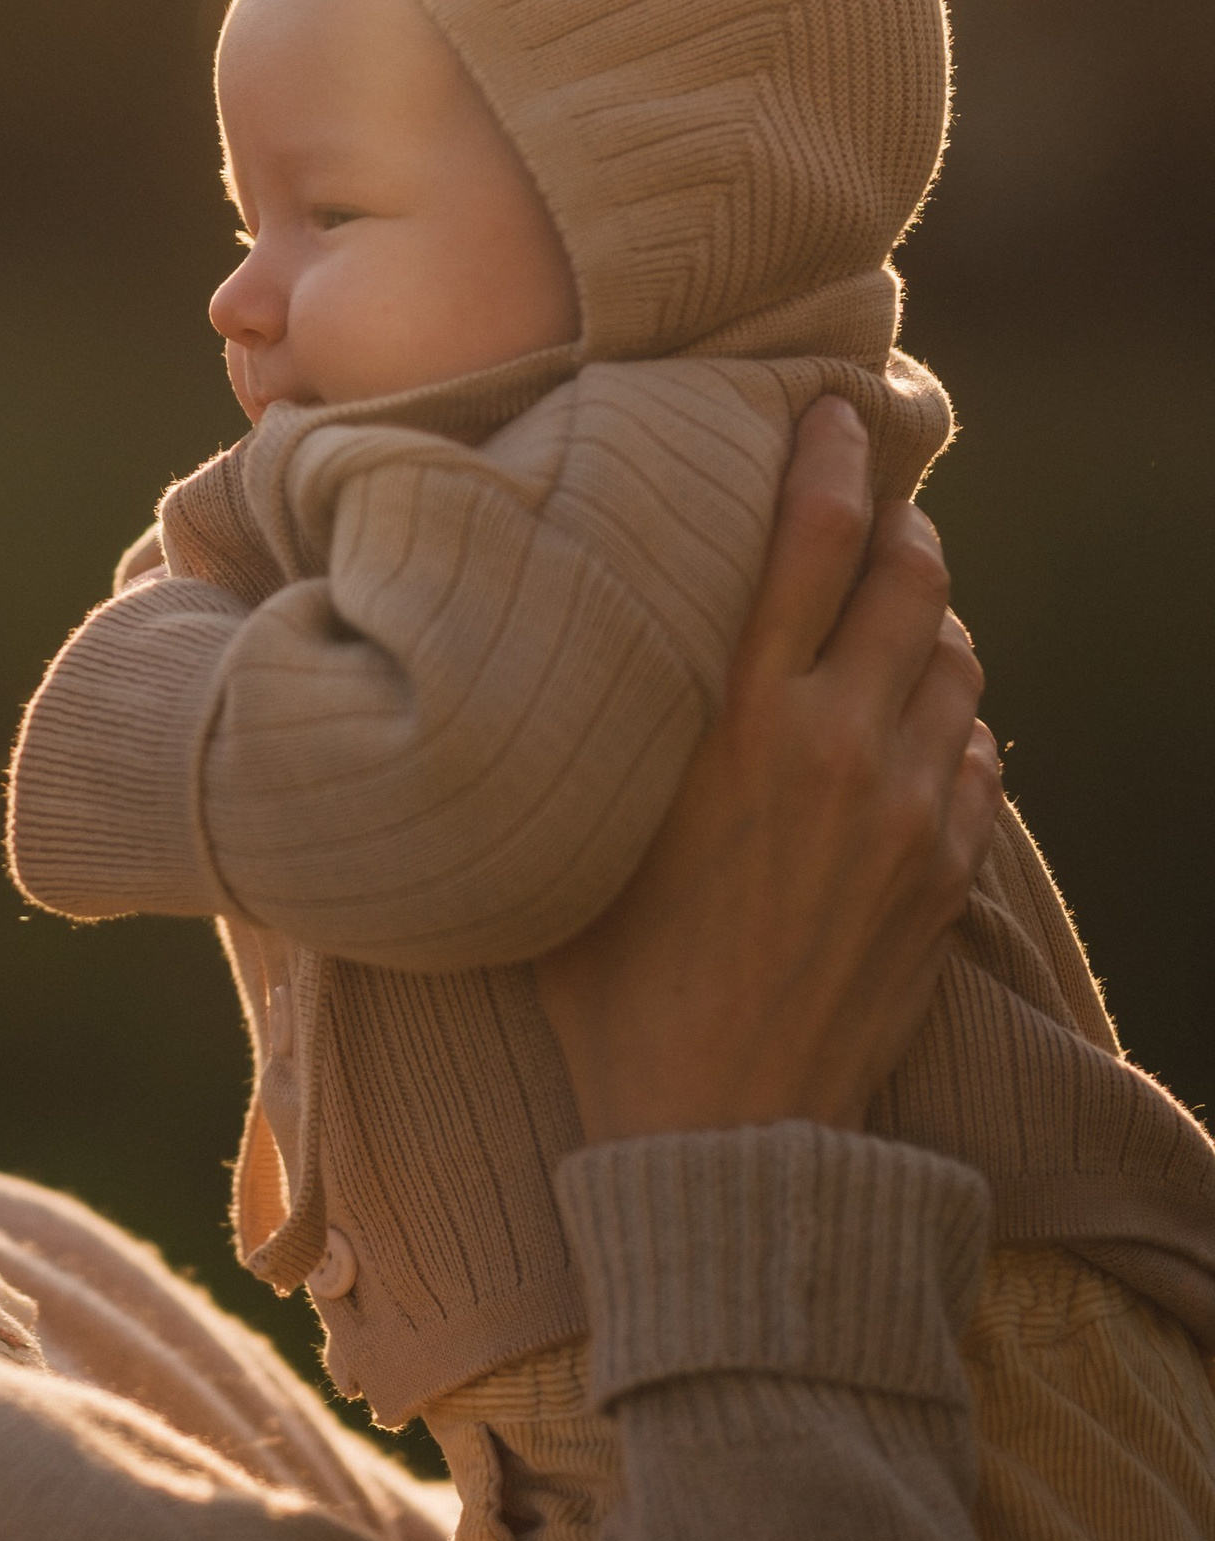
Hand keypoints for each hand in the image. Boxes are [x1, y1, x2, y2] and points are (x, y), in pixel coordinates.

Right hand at [536, 399, 1002, 1144]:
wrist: (717, 1128)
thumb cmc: (609, 987)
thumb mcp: (580, 838)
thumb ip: (610, 736)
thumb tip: (567, 649)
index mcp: (738, 726)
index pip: (811, 541)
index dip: (831, 456)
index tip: (834, 412)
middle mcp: (836, 749)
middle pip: (909, 577)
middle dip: (897, 525)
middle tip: (872, 509)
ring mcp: (906, 810)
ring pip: (954, 657)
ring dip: (925, 621)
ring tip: (888, 617)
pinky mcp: (944, 871)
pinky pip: (973, 750)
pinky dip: (945, 718)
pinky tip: (905, 729)